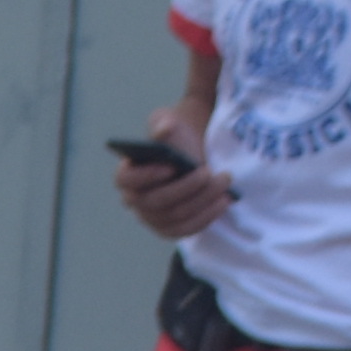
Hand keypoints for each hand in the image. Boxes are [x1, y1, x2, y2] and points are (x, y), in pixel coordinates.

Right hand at [116, 130, 234, 241]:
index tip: (172, 167)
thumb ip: (164, 124)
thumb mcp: (169, 122)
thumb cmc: (176, 135)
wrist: (193, 148)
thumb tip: (164, 130)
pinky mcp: (171, 229)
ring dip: (202, 201)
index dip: (147, 176)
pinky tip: (224, 201)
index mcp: (128, 172)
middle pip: (156, 201)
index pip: (126, 180)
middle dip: (186, 188)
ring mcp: (151, 218)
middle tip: (208, 172)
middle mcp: (134, 200)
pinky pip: (187, 229)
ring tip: (224, 183)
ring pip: (176, 216)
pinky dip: (207, 216)